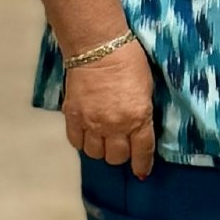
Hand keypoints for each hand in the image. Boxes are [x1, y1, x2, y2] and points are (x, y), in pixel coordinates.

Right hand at [64, 40, 155, 178]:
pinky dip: (82, 142)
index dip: (142, 165)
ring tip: (102, 138)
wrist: (98, 47)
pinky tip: (87, 134)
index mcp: (138, 118)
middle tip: (121, 145)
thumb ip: (142, 114)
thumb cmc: (130, 63)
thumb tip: (138, 131)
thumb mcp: (146, 91)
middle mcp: (114, 125)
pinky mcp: (72, 117)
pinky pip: (76, 142)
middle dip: (120, 155)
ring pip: (94, 153)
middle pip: (115, 157)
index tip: (141, 172)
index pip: (141, 152)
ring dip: (100, 149)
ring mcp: (91, 123)